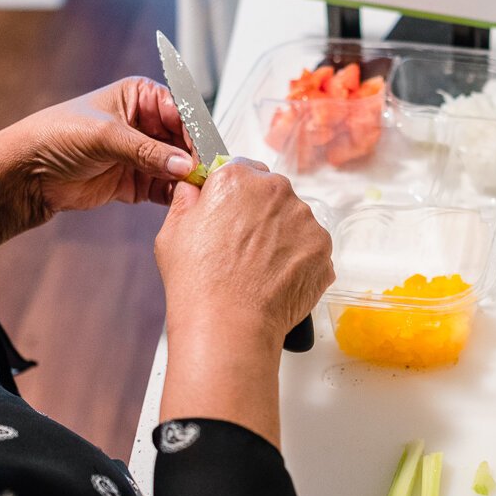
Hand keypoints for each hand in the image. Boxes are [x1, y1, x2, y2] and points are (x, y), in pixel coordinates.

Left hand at [20, 77, 194, 212]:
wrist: (28, 173)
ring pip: (177, 166)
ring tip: (195, 191)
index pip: (181, 111)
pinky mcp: (136, 181)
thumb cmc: (58, 136)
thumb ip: (147, 152)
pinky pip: (164, 188)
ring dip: (186, 178)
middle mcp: (145, 123)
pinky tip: (181, 202)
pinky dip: (174, 195)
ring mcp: (142, 153)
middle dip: (194, 158)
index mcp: (141, 96)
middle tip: (204, 176)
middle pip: (184, 140)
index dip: (195, 131)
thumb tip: (185, 165)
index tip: (204, 153)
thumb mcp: (106, 136)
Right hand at [154, 159, 334, 446]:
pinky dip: (298, 261)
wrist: (230, 325)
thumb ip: (185, 201)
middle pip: (272, 194)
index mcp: (237, 179)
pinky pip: (311, 248)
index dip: (235, 194)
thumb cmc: (198, 282)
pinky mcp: (322, 248)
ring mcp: (304, 220)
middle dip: (261, 215)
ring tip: (259, 269)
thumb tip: (192, 190)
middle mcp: (276, 191)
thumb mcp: (173, 233)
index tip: (230, 213)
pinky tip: (276, 279)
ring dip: (282, 237)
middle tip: (242, 248)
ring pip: (294, 220)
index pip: (242, 170)